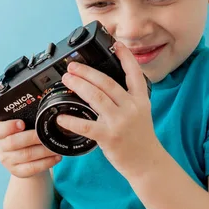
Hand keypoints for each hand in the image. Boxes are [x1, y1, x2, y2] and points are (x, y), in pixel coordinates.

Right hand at [0, 119, 61, 177]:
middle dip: (32, 137)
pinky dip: (46, 162)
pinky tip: (55, 157)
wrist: (24, 156)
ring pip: (26, 155)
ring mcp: (7, 160)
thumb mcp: (20, 123)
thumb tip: (42, 102)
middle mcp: (0, 146)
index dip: (8, 127)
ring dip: (43, 150)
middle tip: (46, 134)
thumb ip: (25, 115)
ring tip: (55, 146)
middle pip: (13, 143)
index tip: (22, 123)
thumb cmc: (23, 134)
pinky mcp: (17, 171)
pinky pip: (32, 168)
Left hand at [56, 41, 161, 179]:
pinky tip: (61, 116)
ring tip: (66, 79)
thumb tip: (105, 82)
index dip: (125, 57)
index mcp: (140, 100)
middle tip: (72, 66)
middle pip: (107, 83)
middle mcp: (131, 108)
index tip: (116, 44)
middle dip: (87, 72)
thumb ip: (127, 97)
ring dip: (79, 86)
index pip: (134, 73)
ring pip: (97, 97)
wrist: (148, 164)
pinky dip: (72, 120)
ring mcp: (120, 122)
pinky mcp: (110, 137)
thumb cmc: (140, 137)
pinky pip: (87, 125)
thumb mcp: (140, 112)